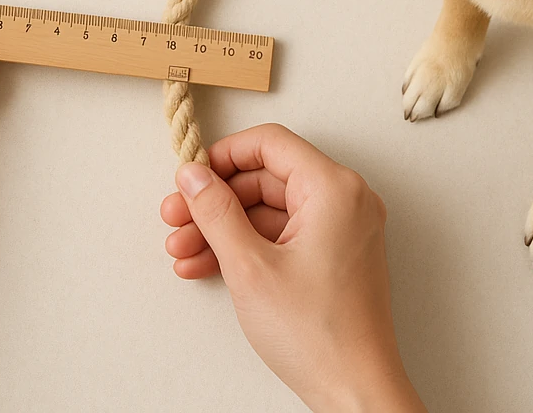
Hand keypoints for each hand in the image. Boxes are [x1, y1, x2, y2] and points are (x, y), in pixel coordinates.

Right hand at [161, 125, 424, 412]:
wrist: (355, 394)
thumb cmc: (319, 335)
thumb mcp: (250, 266)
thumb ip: (216, 211)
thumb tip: (193, 176)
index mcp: (334, 188)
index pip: (270, 143)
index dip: (224, 156)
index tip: (192, 175)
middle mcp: (344, 200)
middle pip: (265, 178)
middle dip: (215, 200)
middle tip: (177, 217)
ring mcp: (341, 228)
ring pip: (268, 209)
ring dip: (223, 227)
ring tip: (183, 248)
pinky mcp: (332, 254)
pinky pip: (282, 233)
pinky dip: (246, 245)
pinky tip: (207, 263)